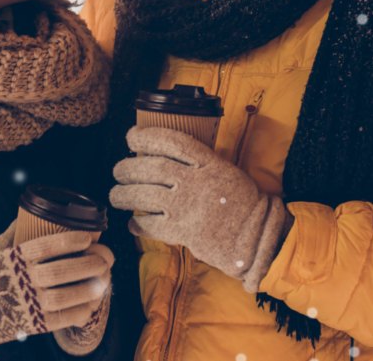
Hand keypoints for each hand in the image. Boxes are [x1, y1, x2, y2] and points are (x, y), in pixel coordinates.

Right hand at [0, 226, 112, 357]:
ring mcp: (27, 304)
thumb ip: (11, 235)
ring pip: (67, 295)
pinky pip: (63, 319)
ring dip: (90, 287)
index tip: (90, 236)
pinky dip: (82, 311)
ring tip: (105, 279)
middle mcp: (22, 280)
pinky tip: (92, 303)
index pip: (48, 245)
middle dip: (91, 262)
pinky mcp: (32, 325)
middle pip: (63, 270)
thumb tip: (25, 214)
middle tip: (106, 257)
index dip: (72, 240)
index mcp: (13, 258)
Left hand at [109, 126, 289, 291]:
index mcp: (208, 162)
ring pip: (145, 195)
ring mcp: (188, 207)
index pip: (171, 141)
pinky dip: (138, 223)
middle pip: (152, 168)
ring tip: (116, 195)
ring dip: (124, 194)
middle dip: (128, 168)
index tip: (131, 136)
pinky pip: (151, 225)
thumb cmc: (241, 202)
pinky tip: (133, 223)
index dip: (146, 136)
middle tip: (118, 171)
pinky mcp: (183, 232)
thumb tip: (161, 156)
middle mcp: (196, 181)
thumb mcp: (224, 170)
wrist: (256, 236)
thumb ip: (197, 162)